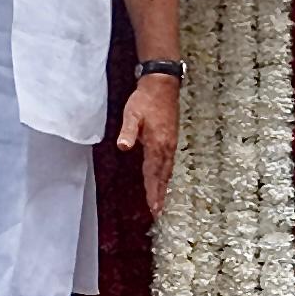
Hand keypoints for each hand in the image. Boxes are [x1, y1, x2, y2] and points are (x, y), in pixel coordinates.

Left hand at [115, 70, 179, 217]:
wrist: (163, 84)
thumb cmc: (145, 99)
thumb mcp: (132, 113)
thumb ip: (128, 131)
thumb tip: (123, 147)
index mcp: (157, 143)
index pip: (153, 172)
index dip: (153, 190)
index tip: (153, 207)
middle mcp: (167, 146)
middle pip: (163, 175)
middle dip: (160, 193)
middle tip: (158, 211)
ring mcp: (171, 142)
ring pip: (168, 169)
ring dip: (164, 185)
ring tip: (161, 200)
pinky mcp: (172, 137)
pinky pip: (169, 161)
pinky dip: (166, 173)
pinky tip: (164, 177)